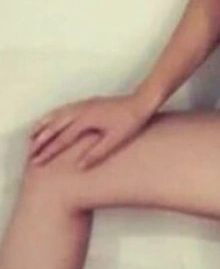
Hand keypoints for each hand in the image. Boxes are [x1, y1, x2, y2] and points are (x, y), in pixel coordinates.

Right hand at [28, 92, 156, 169]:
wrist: (141, 102)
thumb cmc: (131, 122)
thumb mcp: (116, 140)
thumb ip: (97, 153)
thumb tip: (80, 166)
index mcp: (86, 120)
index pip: (62, 139)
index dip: (48, 152)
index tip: (37, 162)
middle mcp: (82, 110)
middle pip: (55, 126)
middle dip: (41, 140)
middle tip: (30, 153)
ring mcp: (84, 105)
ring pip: (58, 115)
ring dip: (44, 125)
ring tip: (32, 135)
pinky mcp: (89, 103)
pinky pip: (65, 109)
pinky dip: (54, 115)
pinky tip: (52, 119)